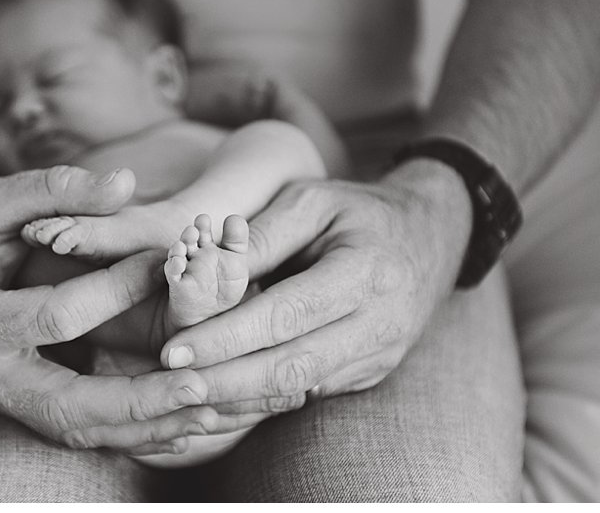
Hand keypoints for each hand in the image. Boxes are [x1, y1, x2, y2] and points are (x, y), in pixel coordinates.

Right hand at [0, 165, 218, 455]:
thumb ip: (52, 189)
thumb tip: (126, 182)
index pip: (55, 315)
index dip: (116, 288)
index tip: (165, 262)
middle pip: (67, 406)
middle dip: (138, 401)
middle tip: (200, 387)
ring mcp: (2, 399)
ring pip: (77, 430)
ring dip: (144, 429)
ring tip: (209, 415)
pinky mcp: (21, 405)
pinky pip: (79, 430)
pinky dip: (129, 432)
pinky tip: (178, 425)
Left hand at [159, 159, 472, 407]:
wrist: (430, 238)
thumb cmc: (360, 212)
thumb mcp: (313, 201)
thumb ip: (261, 237)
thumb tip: (204, 271)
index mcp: (366, 272)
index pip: (286, 315)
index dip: (227, 337)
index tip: (175, 349)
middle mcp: (379, 324)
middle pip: (291, 366)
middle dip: (224, 380)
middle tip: (169, 382)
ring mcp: (378, 356)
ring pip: (298, 390)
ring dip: (238, 398)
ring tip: (183, 395)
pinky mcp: (369, 374)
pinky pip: (308, 393)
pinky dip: (261, 399)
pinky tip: (220, 396)